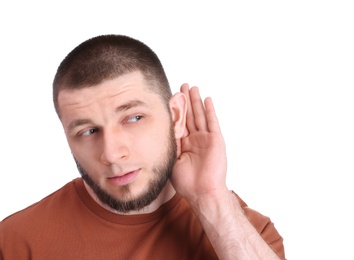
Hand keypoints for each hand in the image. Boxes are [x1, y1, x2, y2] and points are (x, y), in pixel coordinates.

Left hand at [170, 83, 228, 203]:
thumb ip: (170, 143)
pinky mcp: (216, 140)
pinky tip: (207, 99)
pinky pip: (212, 122)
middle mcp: (195, 139)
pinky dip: (209, 110)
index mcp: (185, 144)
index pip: (179, 122)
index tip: (170, 97)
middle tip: (182, 85)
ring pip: (200, 115)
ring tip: (192, 87)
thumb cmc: (187, 181)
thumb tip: (162, 129)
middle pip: (190, 115)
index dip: (175, 110)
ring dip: (196, 101)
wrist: (202, 192)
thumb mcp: (172, 159)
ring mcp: (206, 138)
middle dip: (186, 101)